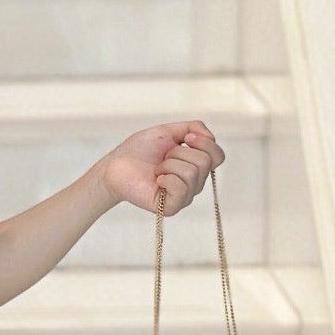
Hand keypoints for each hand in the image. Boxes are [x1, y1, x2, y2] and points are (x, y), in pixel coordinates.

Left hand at [101, 122, 224, 216]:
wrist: (116, 165)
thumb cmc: (140, 150)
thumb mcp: (169, 131)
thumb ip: (193, 127)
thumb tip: (210, 137)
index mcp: (196, 166)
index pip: (218, 156)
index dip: (205, 142)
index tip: (186, 138)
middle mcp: (195, 183)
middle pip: (206, 161)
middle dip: (180, 152)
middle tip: (163, 157)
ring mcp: (184, 196)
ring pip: (192, 172)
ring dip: (169, 163)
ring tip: (157, 169)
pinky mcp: (172, 207)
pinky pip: (181, 188)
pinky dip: (166, 177)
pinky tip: (156, 179)